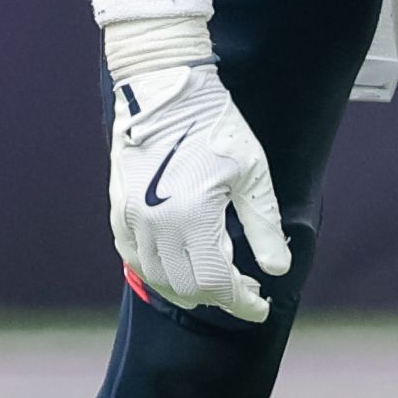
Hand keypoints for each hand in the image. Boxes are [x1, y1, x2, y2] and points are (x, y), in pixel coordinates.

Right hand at [105, 62, 289, 320]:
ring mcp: (131, 218)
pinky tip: (178, 267)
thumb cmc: (215, 126)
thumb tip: (278, 270)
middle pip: (186, 287)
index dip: (241, 303)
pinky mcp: (118, 210)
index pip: (216, 282)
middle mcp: (156, 223)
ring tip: (216, 280)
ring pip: (157, 278)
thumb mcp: (252, 174)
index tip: (261, 307)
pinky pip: (133, 258)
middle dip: (219, 296)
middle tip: (245, 289)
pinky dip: (157, 272)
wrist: (165, 90)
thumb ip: (264, 226)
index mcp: (192, 215)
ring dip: (188, 288)